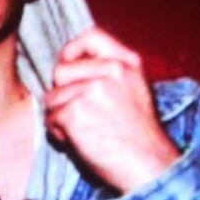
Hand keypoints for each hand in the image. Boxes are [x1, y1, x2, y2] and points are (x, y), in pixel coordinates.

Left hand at [42, 28, 181, 193]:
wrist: (149, 164)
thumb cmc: (139, 135)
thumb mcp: (135, 90)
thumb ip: (108, 74)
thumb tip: (69, 67)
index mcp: (127, 63)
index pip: (90, 36)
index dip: (71, 50)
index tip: (67, 65)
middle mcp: (111, 71)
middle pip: (61, 71)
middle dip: (62, 93)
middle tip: (81, 114)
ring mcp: (92, 90)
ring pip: (52, 98)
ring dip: (60, 118)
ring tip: (86, 131)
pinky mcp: (75, 112)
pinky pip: (51, 119)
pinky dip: (60, 134)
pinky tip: (81, 142)